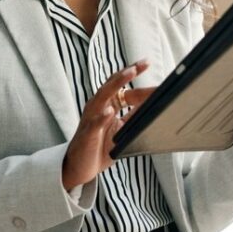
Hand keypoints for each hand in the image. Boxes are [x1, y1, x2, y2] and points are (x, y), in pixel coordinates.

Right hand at [61, 60, 155, 190]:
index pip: (122, 86)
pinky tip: (110, 111)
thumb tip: (154, 105)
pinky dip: (102, 117)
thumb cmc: (99, 148)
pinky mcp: (87, 134)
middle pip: (112, 85)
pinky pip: (94, 124)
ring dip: (116, 84)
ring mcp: (91, 119)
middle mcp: (97, 107)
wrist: (78, 168)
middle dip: (127, 73)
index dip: (135, 76)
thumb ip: (133, 117)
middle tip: (143, 63)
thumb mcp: (121, 130)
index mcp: (105, 105)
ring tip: (129, 74)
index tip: (147, 63)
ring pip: (102, 97)